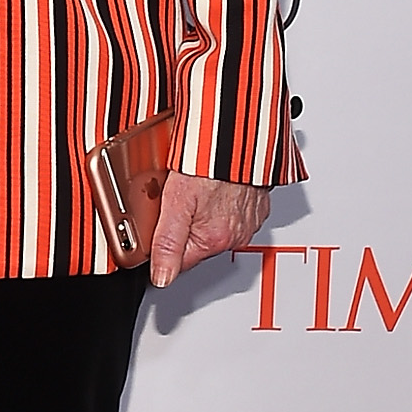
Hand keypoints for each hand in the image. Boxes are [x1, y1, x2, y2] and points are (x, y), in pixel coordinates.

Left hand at [149, 173, 272, 289]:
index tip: (154, 228)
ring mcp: (248, 219)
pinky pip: (231, 210)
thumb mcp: (176, 202)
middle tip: (174, 200)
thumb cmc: (211, 162)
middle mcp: (236, 234)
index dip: (161, 245)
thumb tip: (161, 277)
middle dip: (181, 226)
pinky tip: (210, 185)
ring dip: (200, 212)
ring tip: (192, 189)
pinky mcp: (256, 203)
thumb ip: (166, 242)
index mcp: (215, 239)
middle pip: (195, 243)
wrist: (240, 134)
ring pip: (213, 225)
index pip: (178, 261)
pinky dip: (220, 201)